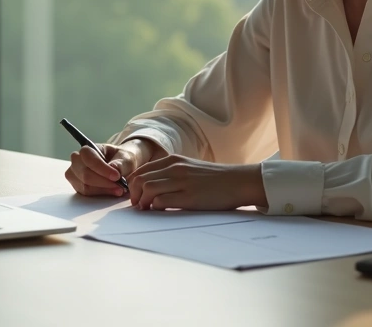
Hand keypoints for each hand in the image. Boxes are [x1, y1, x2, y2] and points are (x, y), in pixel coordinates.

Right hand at [64, 140, 151, 196]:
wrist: (120, 167)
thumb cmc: (121, 159)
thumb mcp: (126, 158)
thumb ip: (121, 163)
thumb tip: (114, 168)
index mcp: (87, 149)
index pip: (88, 157)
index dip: (101, 168)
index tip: (116, 176)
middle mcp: (77, 161)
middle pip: (85, 174)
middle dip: (103, 182)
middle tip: (120, 186)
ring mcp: (75, 174)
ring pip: (85, 186)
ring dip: (103, 190)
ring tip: (119, 189)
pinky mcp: (78, 186)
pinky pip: (86, 193)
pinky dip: (100, 194)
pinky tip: (112, 191)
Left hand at [128, 155, 266, 210]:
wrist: (238, 181)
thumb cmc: (215, 179)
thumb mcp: (189, 169)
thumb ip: (171, 174)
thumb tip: (150, 187)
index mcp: (173, 160)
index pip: (141, 170)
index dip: (132, 185)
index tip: (136, 196)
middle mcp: (175, 168)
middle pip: (139, 179)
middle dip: (133, 194)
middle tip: (138, 205)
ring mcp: (181, 182)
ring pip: (147, 188)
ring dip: (142, 202)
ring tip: (147, 209)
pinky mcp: (188, 197)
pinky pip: (161, 201)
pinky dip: (155, 208)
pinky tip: (160, 211)